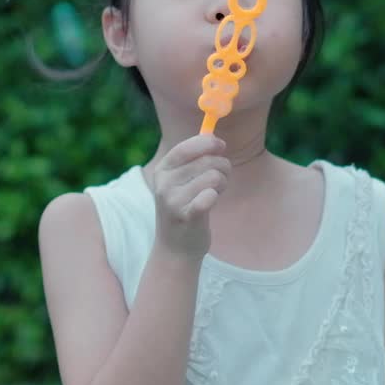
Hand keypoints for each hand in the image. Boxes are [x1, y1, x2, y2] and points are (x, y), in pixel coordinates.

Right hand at [147, 134, 230, 261]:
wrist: (176, 248)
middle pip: (206, 161)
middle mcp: (164, 184)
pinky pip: (209, 196)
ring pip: (213, 177)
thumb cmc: (185, 207)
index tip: (222, 146)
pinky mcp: (185, 217)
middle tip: (220, 180)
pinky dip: (214, 197)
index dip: (207, 143)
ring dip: (221, 184)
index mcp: (162, 170)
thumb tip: (212, 135)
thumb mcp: (181, 181)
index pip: (186, 147)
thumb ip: (194, 158)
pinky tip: (210, 203)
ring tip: (214, 193)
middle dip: (222, 167)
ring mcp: (172, 201)